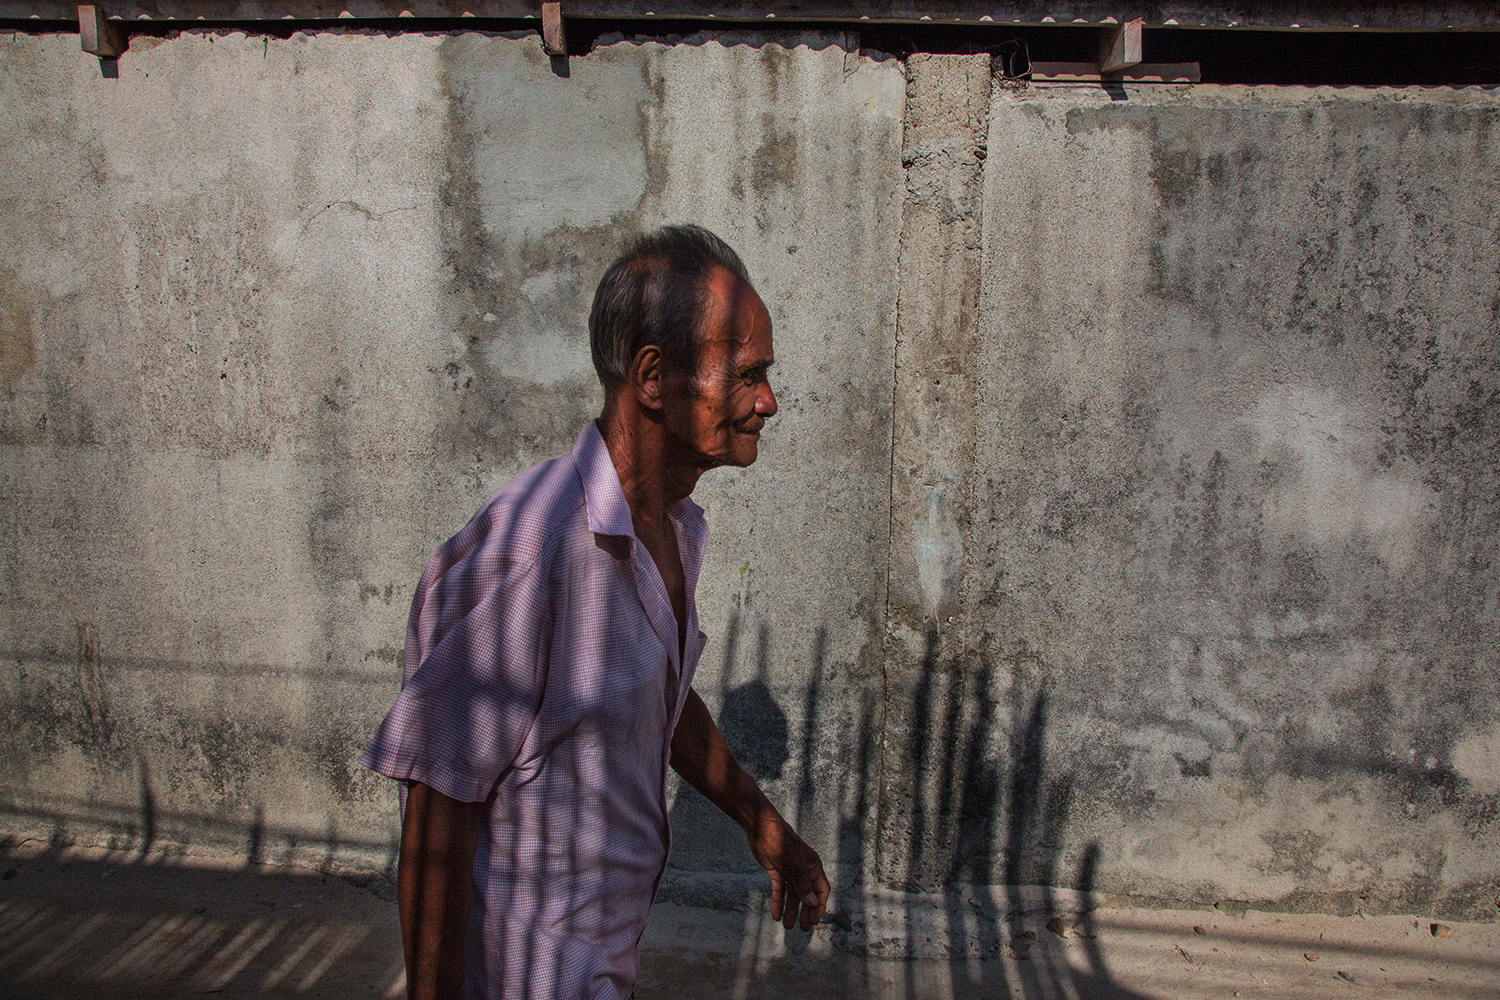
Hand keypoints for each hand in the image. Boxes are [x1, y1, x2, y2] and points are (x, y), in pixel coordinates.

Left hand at [747, 808, 829, 931]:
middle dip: (805, 912)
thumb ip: (803, 885)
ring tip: (787, 926)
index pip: (821, 890)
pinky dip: (778, 902)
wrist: (761, 828)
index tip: (814, 921)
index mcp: (812, 866)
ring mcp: (789, 871)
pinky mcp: (777, 871)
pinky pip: (779, 891)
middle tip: (803, 929)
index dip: (818, 906)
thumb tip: (813, 903)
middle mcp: (803, 870)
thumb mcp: (793, 865)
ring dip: (790, 910)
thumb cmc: (781, 841)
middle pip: (807, 895)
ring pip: (792, 895)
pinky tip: (775, 914)